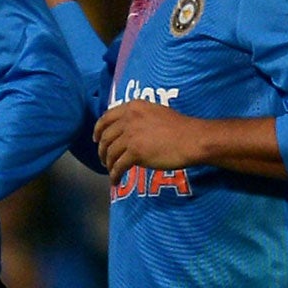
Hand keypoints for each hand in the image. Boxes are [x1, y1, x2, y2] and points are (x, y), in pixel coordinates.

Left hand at [93, 102, 207, 181]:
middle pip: (106, 137)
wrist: (191, 139)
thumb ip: (138, 118)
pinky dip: (114, 175)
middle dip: (102, 150)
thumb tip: (126, 130)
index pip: (106, 117)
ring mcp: (131, 136)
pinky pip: (118, 166)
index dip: (98, 129)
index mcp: (133, 107)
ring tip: (111, 170)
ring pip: (110, 153)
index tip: (96, 139)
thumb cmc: (179, 128)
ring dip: (108, 164)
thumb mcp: (155, 113)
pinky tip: (115, 180)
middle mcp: (129, 119)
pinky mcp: (135, 153)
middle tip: (104, 159)